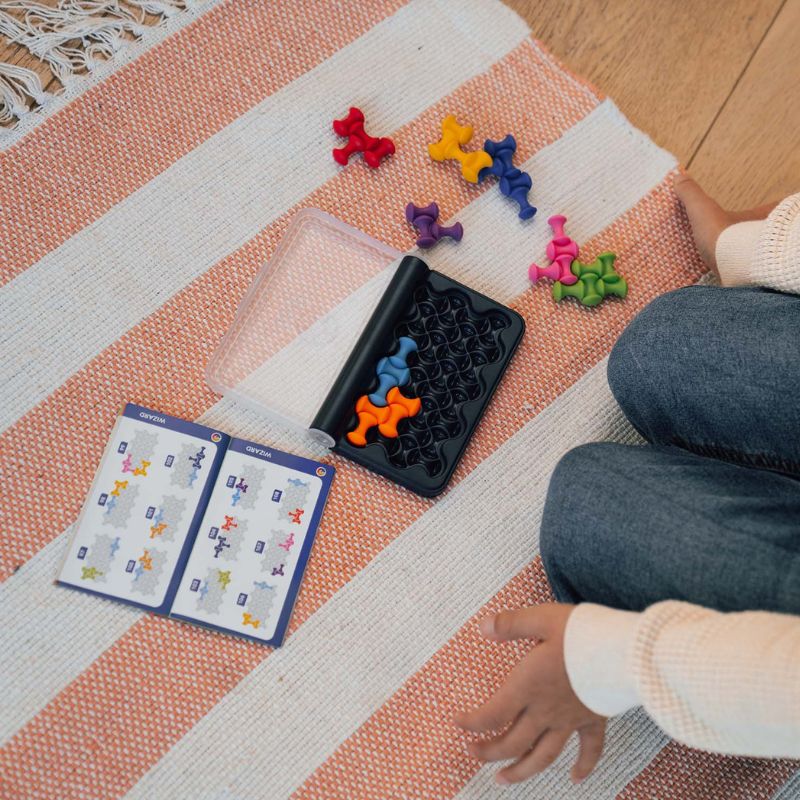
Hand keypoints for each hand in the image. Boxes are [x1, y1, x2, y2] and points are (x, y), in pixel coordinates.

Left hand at [454, 603, 605, 784]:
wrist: (623, 651)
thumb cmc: (581, 634)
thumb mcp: (541, 619)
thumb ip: (511, 624)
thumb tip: (483, 627)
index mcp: (527, 687)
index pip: (492, 715)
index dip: (472, 723)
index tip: (458, 723)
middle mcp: (545, 710)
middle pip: (513, 743)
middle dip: (489, 752)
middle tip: (473, 754)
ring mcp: (570, 719)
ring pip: (543, 756)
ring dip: (522, 771)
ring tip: (503, 780)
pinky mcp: (594, 719)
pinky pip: (590, 750)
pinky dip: (584, 766)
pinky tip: (576, 779)